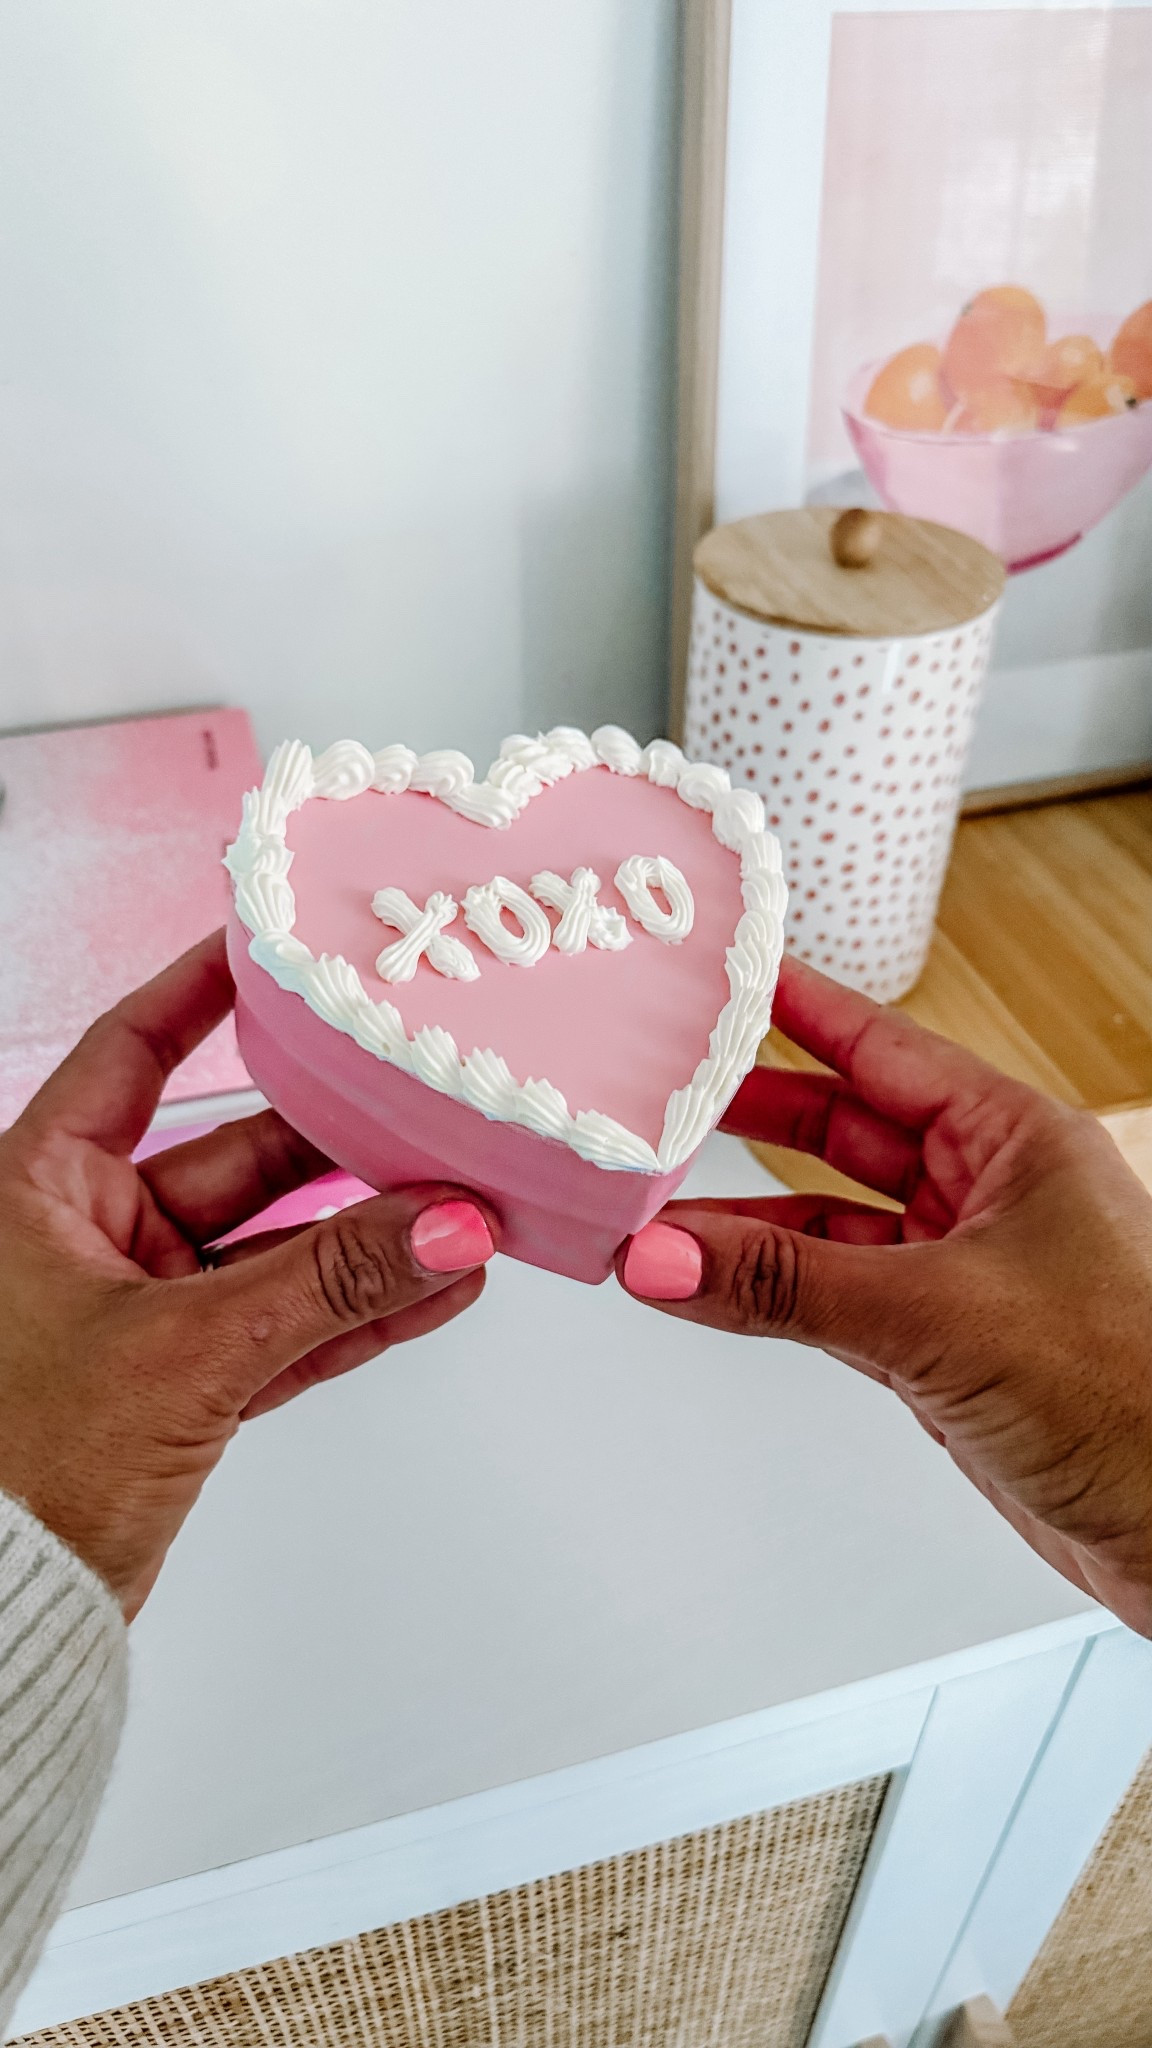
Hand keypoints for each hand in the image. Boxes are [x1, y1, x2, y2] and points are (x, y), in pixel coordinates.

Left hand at [0, 932, 496, 1618]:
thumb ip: (327, 1286)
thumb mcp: (189, 1353)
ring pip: (273, 1248)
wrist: (9, 1624)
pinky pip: (282, 1326)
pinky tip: (435, 1291)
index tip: (280, 949)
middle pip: (235, 1155)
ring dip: (367, 1241)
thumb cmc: (21, 1475)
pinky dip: (352, 1314)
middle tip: (437, 1120)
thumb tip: (445, 1226)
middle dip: (342, 1149)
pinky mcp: (176, 1383)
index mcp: (39, 1189)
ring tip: (465, 1213)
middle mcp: (84, 1235)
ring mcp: (135, 1310)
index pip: (132, 1053)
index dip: (204, 995)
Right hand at [619, 955, 1151, 1635]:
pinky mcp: (950, 1347)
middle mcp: (993, 1194)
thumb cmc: (1137, 1399)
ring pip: (834, 1222)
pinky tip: (718, 1285)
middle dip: (754, 1116)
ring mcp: (969, 1272)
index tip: (724, 980)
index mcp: (1016, 1139)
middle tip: (667, 1096)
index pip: (883, 1046)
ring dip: (751, 1222)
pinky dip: (776, 1290)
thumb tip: (670, 1254)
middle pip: (847, 1129)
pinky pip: (839, 1294)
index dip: (800, 1010)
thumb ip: (787, 1285)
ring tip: (662, 1214)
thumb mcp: (936, 1316)